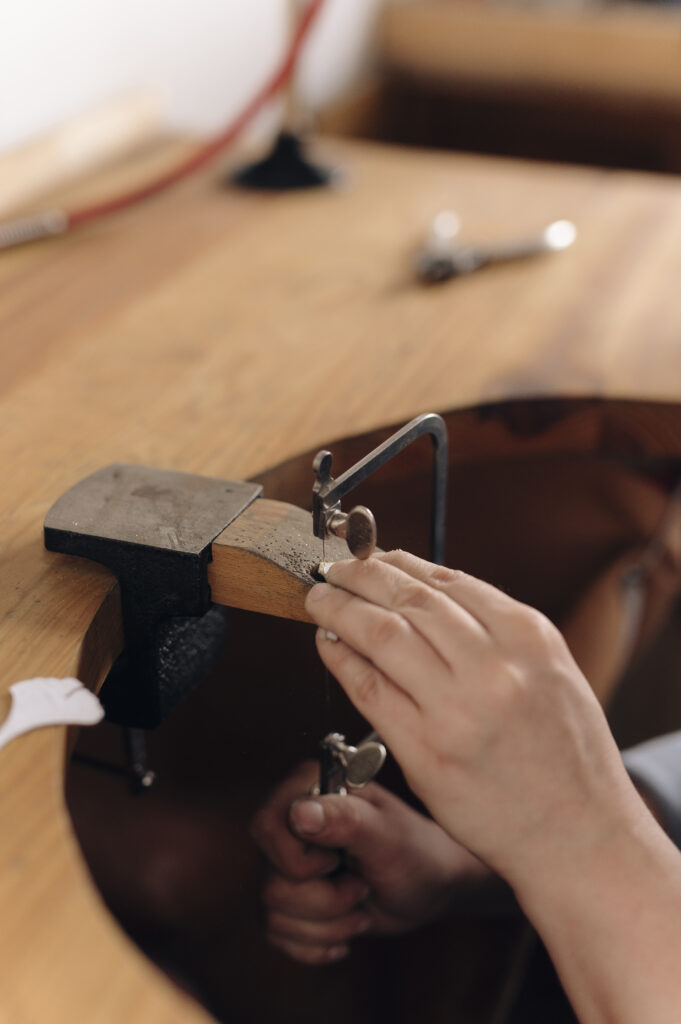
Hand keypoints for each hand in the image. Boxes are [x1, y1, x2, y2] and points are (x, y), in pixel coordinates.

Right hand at [250, 761, 489, 964]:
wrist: (429, 887)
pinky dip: (318, 942)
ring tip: (360, 902)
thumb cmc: (416, 851)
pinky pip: (276, 933)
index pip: (267, 829)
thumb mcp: (388, 836)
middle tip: (361, 886)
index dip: (303, 861)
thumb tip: (300, 812)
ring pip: (273, 913)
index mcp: (307, 788)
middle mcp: (287, 821)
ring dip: (329, 923)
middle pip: (272, 883)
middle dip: (326, 900)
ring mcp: (283, 860)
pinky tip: (346, 925)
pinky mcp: (286, 895)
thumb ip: (346, 819)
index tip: (341, 861)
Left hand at [304, 551, 640, 888]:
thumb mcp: (552, 672)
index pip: (447, 580)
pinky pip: (368, 687)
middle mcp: (493, 665)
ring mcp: (456, 707)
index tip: (371, 558)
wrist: (579, 836)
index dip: (397, 563)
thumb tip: (427, 596)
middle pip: (407, 599)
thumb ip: (498, 634)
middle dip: (359, 576)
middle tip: (333, 570)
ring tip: (319, 600)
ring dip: (340, 609)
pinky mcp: (425, 750)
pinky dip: (340, 658)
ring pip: (380, 634)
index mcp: (528, 636)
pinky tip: (327, 643)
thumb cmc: (567, 758)